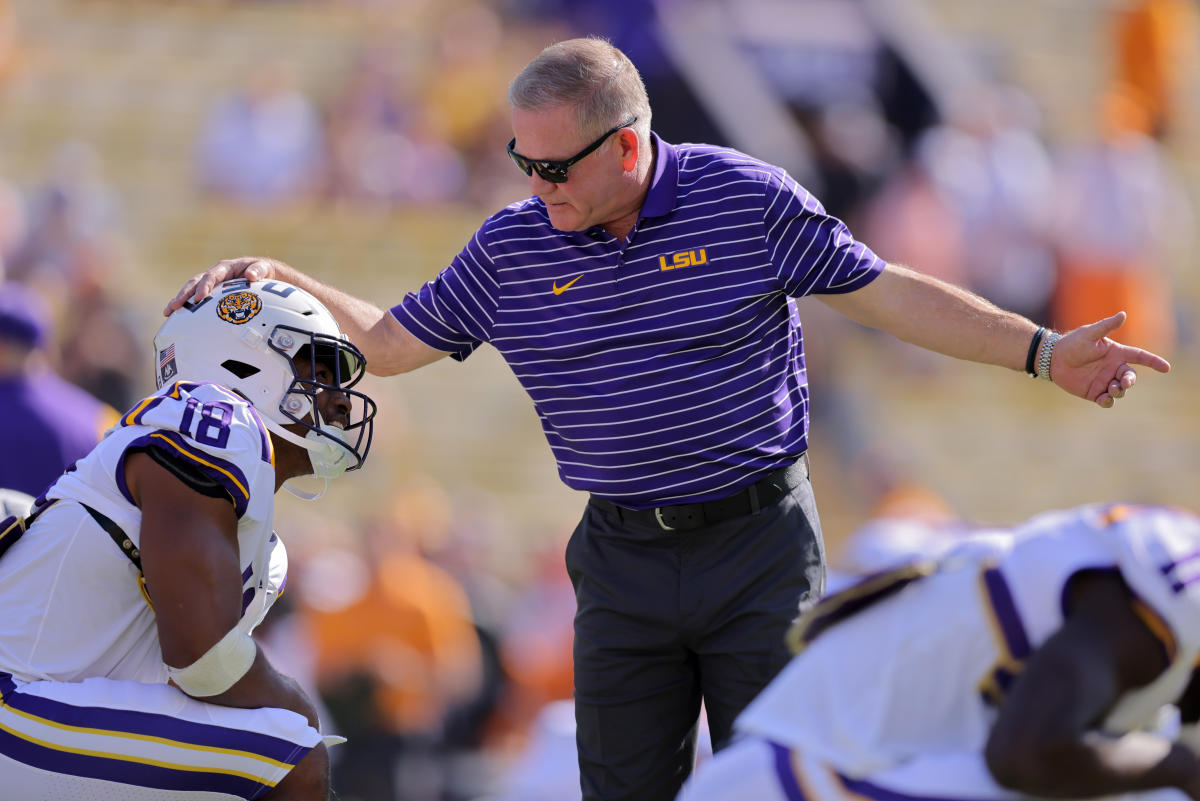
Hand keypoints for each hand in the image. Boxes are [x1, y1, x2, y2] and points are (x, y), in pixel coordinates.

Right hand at [163, 257, 282, 315]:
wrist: (262, 273)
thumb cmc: (263, 271)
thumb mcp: (264, 268)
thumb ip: (259, 270)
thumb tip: (251, 275)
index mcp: (225, 268)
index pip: (212, 276)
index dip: (205, 286)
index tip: (199, 298)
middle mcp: (215, 274)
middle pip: (195, 282)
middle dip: (184, 294)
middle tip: (175, 306)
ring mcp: (211, 283)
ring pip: (191, 290)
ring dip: (179, 300)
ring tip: (168, 312)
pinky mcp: (210, 292)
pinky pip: (195, 298)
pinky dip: (186, 306)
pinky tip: (176, 317)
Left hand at [1050, 312, 1170, 407]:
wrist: (1052, 358)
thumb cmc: (1071, 343)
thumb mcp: (1089, 334)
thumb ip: (1106, 326)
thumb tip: (1123, 314)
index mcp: (1116, 353)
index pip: (1140, 357)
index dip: (1153, 362)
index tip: (1166, 368)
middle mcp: (1113, 368)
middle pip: (1130, 377)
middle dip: (1130, 381)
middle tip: (1123, 382)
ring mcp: (1104, 381)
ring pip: (1121, 390)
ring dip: (1120, 390)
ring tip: (1112, 388)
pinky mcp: (1094, 392)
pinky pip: (1106, 400)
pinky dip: (1108, 401)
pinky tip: (1103, 398)